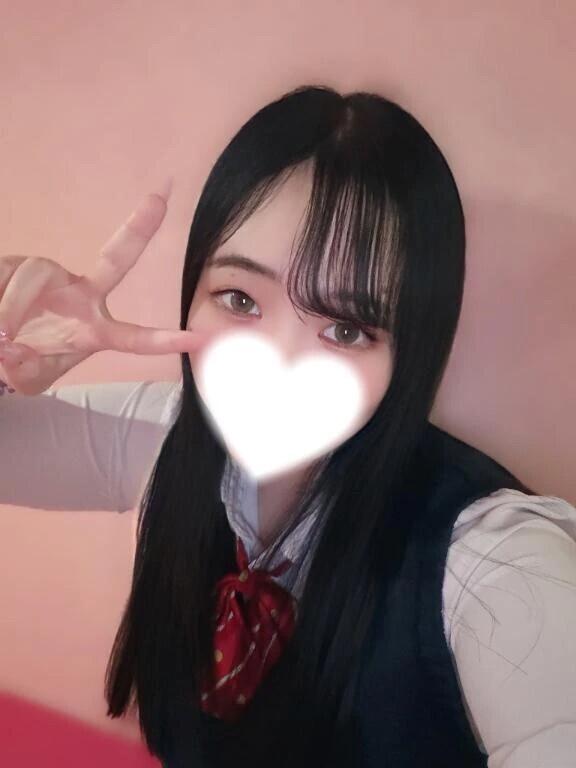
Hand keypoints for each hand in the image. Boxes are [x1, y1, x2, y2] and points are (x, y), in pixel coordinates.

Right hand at [0, 181, 204, 394]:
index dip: (164, 340)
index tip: (198, 338)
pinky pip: (7, 275)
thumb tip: (14, 344)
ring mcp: (50, 277)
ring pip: (35, 276)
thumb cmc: (18, 362)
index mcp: (94, 329)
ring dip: (12, 307)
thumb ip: (26, 370)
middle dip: (139, 229)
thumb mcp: (28, 378)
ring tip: (2, 335)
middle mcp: (80, 297)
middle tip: (161, 197)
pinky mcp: (17, 264)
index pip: (135, 337)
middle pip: (116, 259)